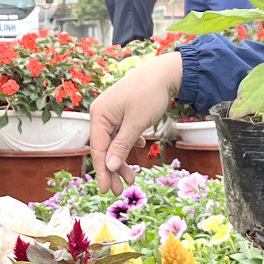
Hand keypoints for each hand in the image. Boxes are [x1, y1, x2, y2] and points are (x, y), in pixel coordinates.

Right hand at [89, 53, 181, 191]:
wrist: (165, 72)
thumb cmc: (149, 95)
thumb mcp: (136, 124)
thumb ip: (122, 146)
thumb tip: (110, 168)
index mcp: (99, 114)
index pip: (99, 149)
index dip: (102, 171)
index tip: (106, 190)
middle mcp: (101, 113)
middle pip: (104, 148)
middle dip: (113, 170)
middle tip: (119, 191)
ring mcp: (111, 112)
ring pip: (114, 142)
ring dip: (122, 159)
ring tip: (132, 178)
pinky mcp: (121, 111)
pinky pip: (121, 133)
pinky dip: (129, 144)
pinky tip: (139, 147)